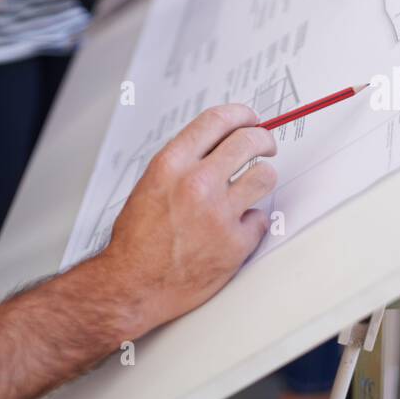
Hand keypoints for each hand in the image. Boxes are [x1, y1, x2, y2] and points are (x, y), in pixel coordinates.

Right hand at [102, 103, 277, 333]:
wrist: (133, 284)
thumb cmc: (138, 238)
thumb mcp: (152, 182)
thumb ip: (184, 160)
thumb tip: (218, 142)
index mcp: (172, 164)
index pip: (218, 120)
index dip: (241, 114)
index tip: (250, 118)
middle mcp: (197, 183)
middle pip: (249, 141)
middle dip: (264, 139)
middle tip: (267, 144)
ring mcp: (219, 214)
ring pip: (265, 176)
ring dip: (262, 178)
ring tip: (253, 186)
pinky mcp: (235, 244)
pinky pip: (260, 219)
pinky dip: (250, 223)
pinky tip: (235, 228)